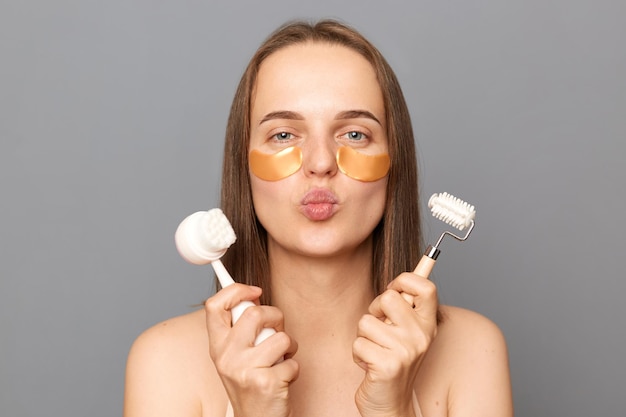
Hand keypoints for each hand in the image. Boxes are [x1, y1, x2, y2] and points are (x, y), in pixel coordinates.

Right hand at [205, 284, 298, 416]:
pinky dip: (293, 369)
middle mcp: (226, 357)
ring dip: (289, 347)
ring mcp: (245, 370)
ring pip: (281, 337)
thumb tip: (253, 295)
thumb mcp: (237, 354)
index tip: (254, 291)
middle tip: (277, 329)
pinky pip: (292, 361)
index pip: (214, 305)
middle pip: (254, 312)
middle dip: (275, 316)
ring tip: (280, 359)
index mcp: (217, 346)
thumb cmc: (251, 382)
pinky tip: (282, 379)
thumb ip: (241, 327)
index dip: (236, 290)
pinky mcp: (266, 383)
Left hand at [352, 272, 437, 416]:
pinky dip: (358, 355)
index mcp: (427, 325)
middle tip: (380, 330)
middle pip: (388, 297)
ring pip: (366, 322)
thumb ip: (406, 307)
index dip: (405, 280)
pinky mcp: (387, 365)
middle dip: (374, 311)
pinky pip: (358, 343)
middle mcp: (420, 336)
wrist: (390, 404)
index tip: (394, 290)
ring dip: (364, 337)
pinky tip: (370, 366)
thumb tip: (407, 274)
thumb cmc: (393, 362)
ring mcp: (405, 351)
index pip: (426, 287)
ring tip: (376, 352)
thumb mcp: (406, 333)